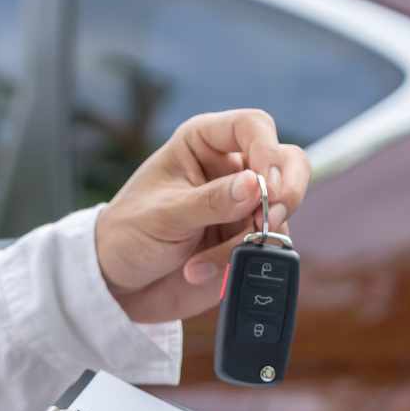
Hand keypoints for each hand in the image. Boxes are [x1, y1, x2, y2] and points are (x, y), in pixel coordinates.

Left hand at [95, 108, 310, 322]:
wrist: (121, 284)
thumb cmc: (130, 235)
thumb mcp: (164, 215)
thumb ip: (211, 201)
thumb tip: (254, 185)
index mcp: (204, 144)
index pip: (253, 126)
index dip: (267, 150)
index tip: (265, 185)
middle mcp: (231, 171)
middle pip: (287, 162)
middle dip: (287, 191)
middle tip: (269, 218)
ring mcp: (244, 208)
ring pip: (282, 210)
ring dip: (256, 237)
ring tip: (210, 258)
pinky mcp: (249, 242)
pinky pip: (270, 248)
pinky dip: (245, 262)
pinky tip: (204, 271)